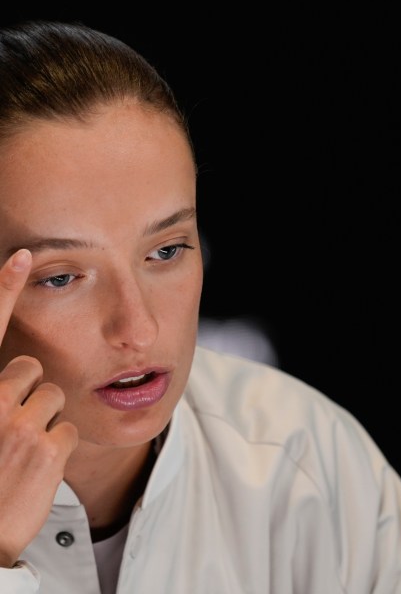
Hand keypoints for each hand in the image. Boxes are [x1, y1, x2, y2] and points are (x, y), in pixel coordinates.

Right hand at [0, 249, 77, 567]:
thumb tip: (19, 373)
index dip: (2, 289)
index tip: (22, 256)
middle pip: (33, 368)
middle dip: (29, 391)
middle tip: (10, 427)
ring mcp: (17, 424)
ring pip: (57, 395)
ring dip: (45, 419)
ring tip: (21, 451)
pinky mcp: (48, 447)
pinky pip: (70, 428)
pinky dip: (59, 445)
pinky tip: (38, 468)